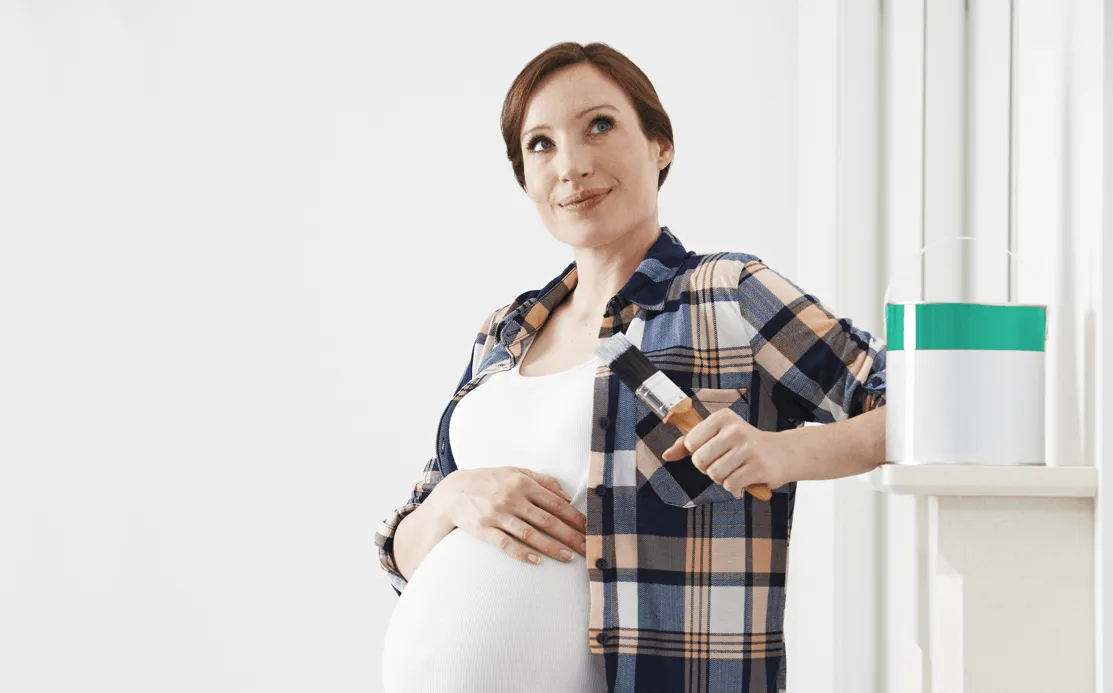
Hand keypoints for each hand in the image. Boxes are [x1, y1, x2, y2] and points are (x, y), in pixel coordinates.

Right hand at [429, 467, 587, 564]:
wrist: (453, 491)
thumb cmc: (489, 481)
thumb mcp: (514, 471)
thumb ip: (541, 480)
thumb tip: (566, 495)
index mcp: (522, 483)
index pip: (555, 503)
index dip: (575, 517)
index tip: (590, 529)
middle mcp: (512, 498)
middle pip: (547, 520)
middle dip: (571, 536)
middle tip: (588, 548)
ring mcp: (497, 515)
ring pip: (530, 534)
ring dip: (551, 547)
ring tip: (568, 557)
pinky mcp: (483, 530)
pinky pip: (506, 544)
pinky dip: (522, 553)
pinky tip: (537, 561)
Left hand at [660, 408, 790, 496]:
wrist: (781, 453)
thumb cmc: (742, 444)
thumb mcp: (716, 435)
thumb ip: (688, 444)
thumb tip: (666, 455)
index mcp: (722, 417)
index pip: (690, 442)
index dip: (697, 453)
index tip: (712, 450)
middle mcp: (736, 429)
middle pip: (700, 461)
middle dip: (708, 468)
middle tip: (723, 463)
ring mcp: (749, 448)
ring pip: (715, 475)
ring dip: (722, 478)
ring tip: (735, 470)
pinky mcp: (759, 467)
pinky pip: (730, 485)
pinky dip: (734, 487)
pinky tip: (744, 478)